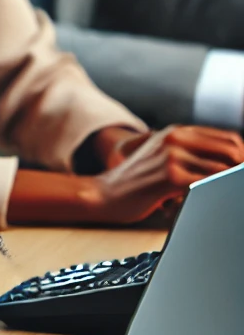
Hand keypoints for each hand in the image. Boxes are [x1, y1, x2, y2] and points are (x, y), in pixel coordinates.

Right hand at [91, 125, 243, 223]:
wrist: (105, 194)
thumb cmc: (137, 181)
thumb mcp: (162, 156)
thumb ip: (191, 153)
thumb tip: (233, 163)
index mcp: (176, 131)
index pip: (229, 138)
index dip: (242, 157)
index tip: (240, 174)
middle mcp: (175, 138)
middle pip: (233, 151)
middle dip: (241, 171)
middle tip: (235, 187)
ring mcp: (173, 156)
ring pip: (224, 170)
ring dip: (229, 186)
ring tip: (221, 196)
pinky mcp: (171, 177)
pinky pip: (209, 185)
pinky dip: (215, 195)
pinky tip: (208, 203)